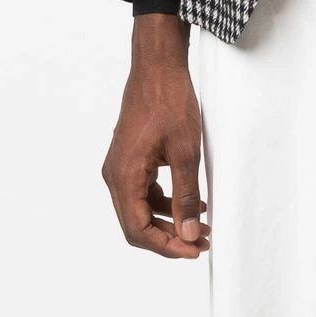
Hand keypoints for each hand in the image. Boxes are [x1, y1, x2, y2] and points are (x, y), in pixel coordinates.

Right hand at [102, 14, 209, 258]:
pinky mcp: (130, 157)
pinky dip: (164, 200)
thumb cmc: (169, 100)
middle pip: (136, 223)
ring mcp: (120, 165)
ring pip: (140, 208)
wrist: (158, 65)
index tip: (193, 251)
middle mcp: (115, 174)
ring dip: (169, 219)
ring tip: (200, 224)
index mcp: (123, 175)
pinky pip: (143, 190)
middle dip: (169, 237)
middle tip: (200, 242)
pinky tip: (190, 201)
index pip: (138, 229)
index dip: (166, 246)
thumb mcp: (185, 151)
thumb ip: (185, 195)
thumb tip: (188, 233)